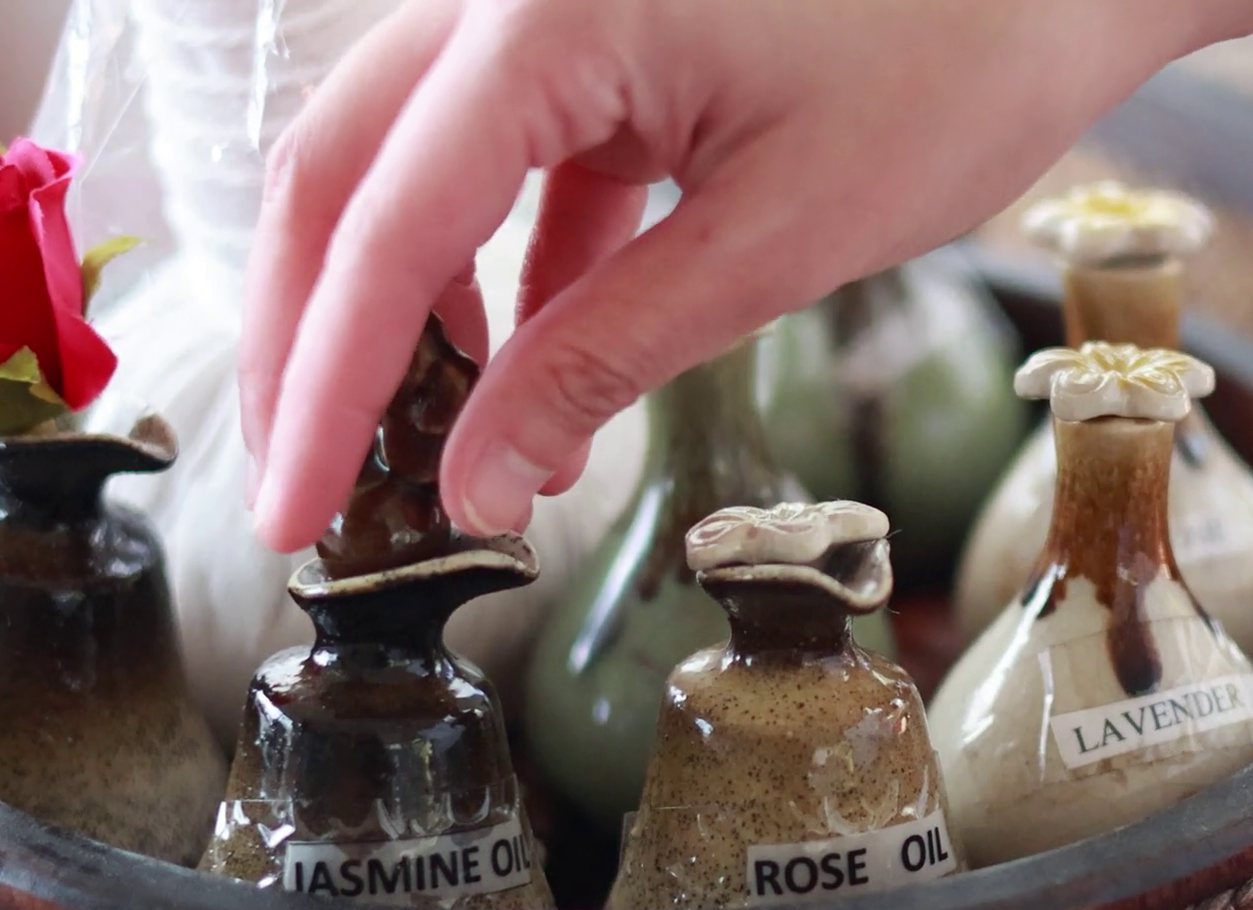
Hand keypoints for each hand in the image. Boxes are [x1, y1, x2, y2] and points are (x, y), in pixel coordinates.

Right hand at [239, 0, 1243, 551]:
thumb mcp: (776, 238)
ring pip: (410, 164)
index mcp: (546, 15)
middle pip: (342, 173)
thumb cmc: (962, 61)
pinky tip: (534, 370)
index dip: (322, 385)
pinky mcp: (605, 34)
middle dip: (316, 340)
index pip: (380, 225)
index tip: (290, 515)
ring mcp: (554, 6)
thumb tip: (480, 481)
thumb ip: (607, 358)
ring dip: (405, 308)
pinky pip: (511, 156)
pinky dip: (508, 268)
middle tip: (309, 486)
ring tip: (429, 444)